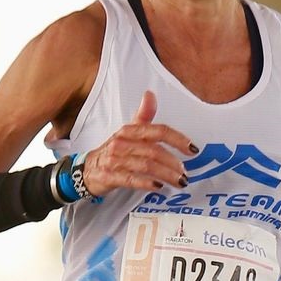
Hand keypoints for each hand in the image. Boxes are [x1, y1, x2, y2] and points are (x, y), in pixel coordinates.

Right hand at [79, 90, 196, 195]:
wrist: (87, 170)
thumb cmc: (114, 150)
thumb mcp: (128, 132)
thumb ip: (143, 116)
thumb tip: (151, 94)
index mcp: (129, 130)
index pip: (158, 131)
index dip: (177, 139)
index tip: (193, 149)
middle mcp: (122, 143)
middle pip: (154, 151)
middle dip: (173, 163)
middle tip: (185, 173)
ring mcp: (115, 160)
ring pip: (146, 166)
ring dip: (166, 175)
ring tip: (178, 182)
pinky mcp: (110, 176)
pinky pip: (132, 180)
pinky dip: (147, 183)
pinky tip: (159, 187)